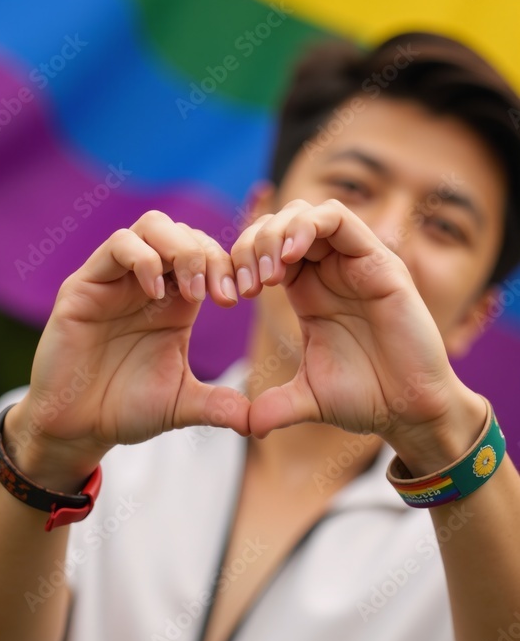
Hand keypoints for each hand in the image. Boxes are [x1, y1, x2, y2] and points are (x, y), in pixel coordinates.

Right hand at [8, 212, 249, 472]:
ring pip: (153, 226)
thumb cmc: (125, 410)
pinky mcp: (84, 285)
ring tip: (194, 292)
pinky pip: (117, 246)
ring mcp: (114, 279)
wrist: (76, 428)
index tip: (246, 296)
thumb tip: (257, 422)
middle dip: (211, 254)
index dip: (230, 265)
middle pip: (184, 231)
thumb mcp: (181, 404)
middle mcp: (147, 282)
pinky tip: (154, 294)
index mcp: (174, 301)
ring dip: (182, 249)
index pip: (208, 254)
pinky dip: (143, 259)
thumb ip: (218, 405)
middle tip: (222, 295)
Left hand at [231, 199, 480, 451]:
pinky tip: (291, 256)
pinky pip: (339, 220)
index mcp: (307, 290)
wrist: (411, 410)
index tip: (228, 297)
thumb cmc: (367, 398)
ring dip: (276, 233)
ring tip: (268, 273)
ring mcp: (354, 262)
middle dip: (250, 245)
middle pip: (278, 223)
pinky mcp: (379, 261)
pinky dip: (309, 226)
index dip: (239, 262)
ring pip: (305, 214)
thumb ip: (274, 406)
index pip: (263, 248)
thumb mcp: (307, 398)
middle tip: (246, 286)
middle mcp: (329, 270)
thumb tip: (247, 426)